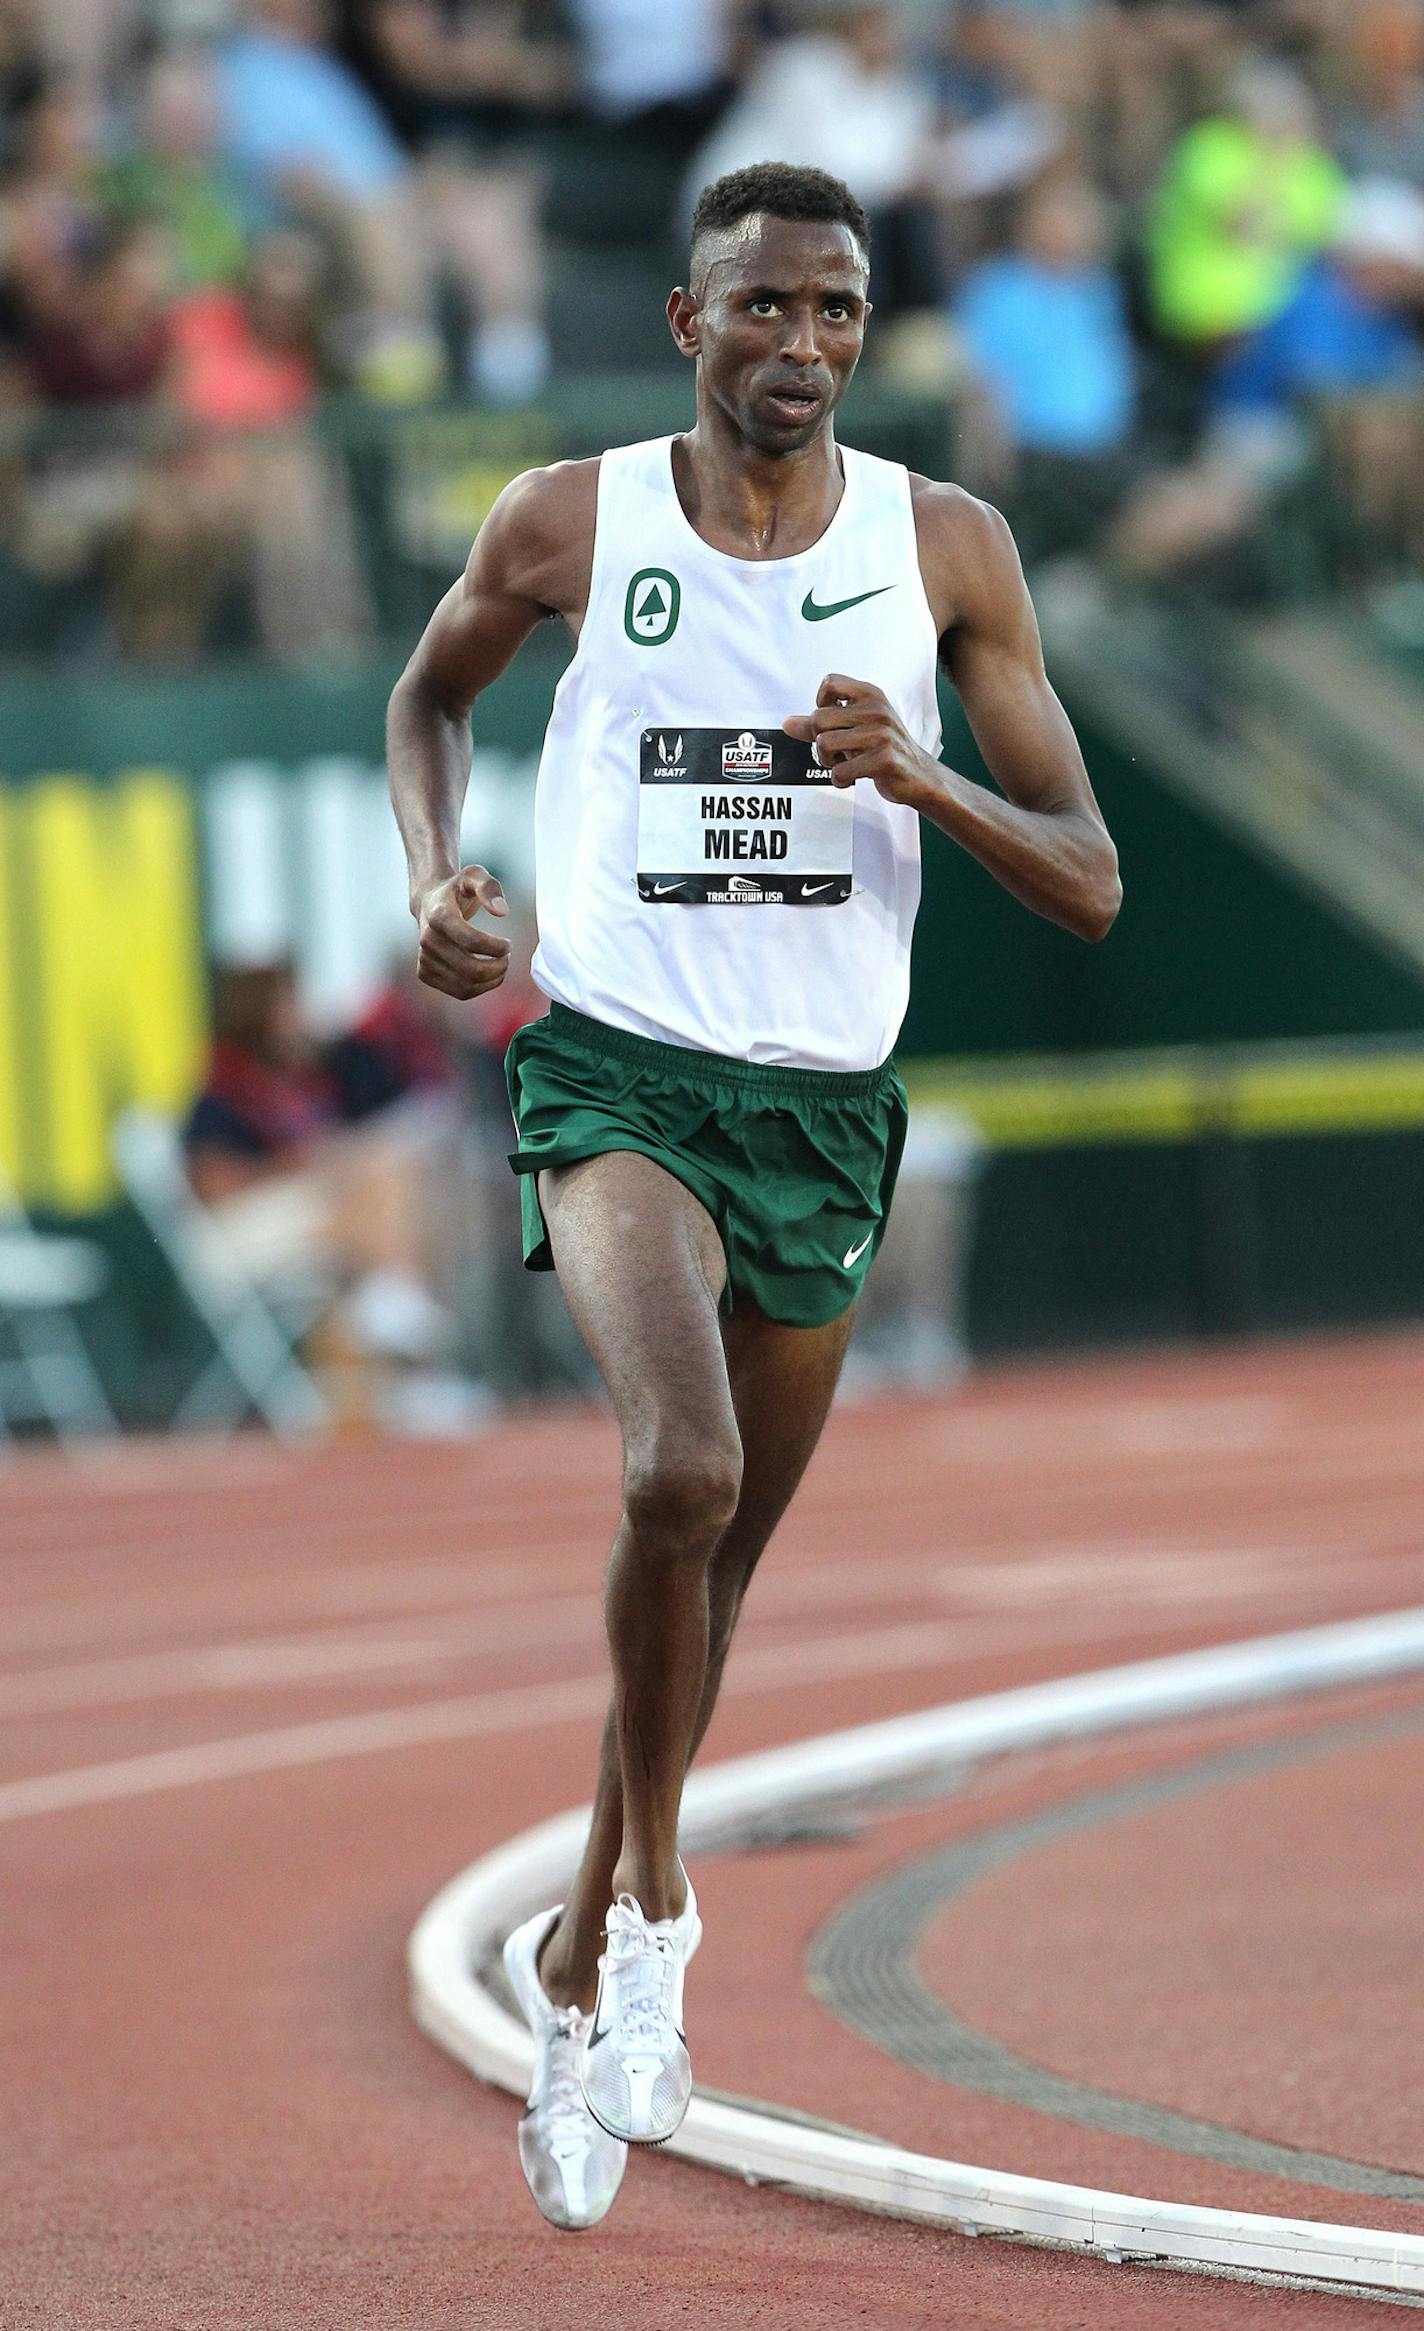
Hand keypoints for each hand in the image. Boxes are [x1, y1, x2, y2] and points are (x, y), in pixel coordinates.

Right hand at [414, 864, 510, 998]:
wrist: (429, 902)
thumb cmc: (457, 889)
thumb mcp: (474, 875)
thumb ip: (490, 888)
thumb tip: (502, 911)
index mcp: (438, 915)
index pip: (471, 942)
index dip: (496, 947)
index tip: (508, 944)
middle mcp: (427, 939)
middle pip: (471, 969)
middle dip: (498, 967)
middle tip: (507, 958)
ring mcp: (424, 959)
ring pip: (466, 985)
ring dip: (492, 980)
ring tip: (500, 966)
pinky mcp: (425, 974)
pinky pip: (459, 992)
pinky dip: (480, 988)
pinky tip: (488, 975)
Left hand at [783, 674, 937, 808]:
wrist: (920, 775)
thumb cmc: (884, 748)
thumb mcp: (854, 729)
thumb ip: (820, 725)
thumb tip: (787, 723)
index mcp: (870, 695)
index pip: (830, 682)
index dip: (821, 704)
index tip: (832, 722)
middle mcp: (876, 710)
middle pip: (818, 719)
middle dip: (819, 742)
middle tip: (836, 753)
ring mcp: (882, 734)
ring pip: (824, 744)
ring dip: (827, 763)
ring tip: (844, 765)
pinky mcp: (884, 759)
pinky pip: (840, 771)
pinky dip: (839, 780)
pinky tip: (851, 778)